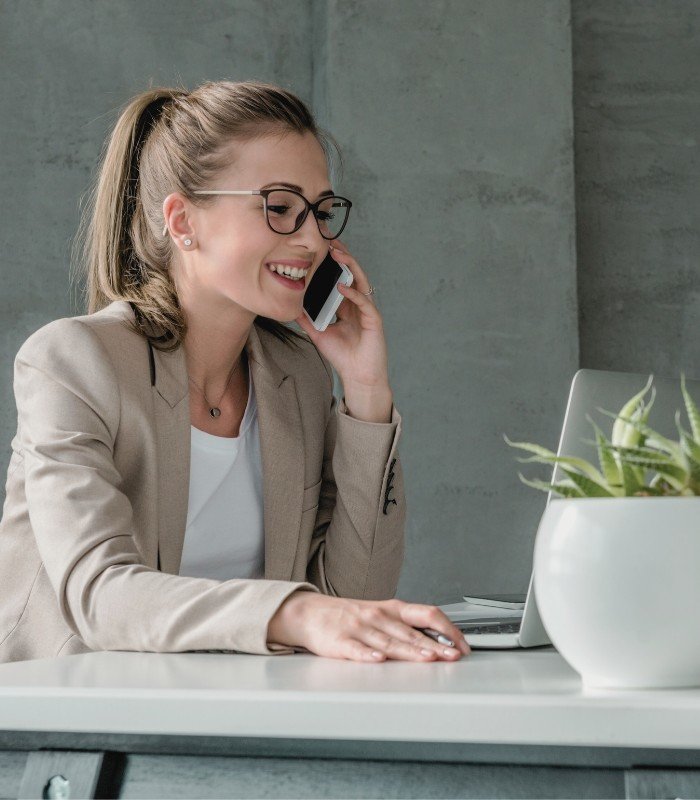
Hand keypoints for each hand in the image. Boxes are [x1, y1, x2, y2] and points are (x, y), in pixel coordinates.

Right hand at [267, 593, 471, 661]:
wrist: (309, 613)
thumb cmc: (350, 616)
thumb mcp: (382, 614)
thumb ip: (407, 627)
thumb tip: (439, 640)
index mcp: (392, 609)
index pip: (426, 614)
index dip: (446, 628)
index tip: (461, 643)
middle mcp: (378, 616)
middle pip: (411, 632)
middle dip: (435, 645)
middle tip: (454, 656)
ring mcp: (359, 628)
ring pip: (389, 641)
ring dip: (410, 650)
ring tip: (428, 658)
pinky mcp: (340, 641)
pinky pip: (356, 649)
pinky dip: (368, 654)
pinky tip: (379, 659)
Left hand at [295, 239, 388, 389]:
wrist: (359, 377)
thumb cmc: (342, 356)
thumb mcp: (318, 333)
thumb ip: (307, 318)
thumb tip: (291, 305)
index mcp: (347, 305)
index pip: (341, 277)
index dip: (333, 262)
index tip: (321, 247)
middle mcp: (359, 304)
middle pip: (352, 273)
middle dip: (342, 256)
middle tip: (330, 240)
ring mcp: (368, 310)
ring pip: (360, 281)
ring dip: (350, 266)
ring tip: (337, 253)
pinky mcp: (374, 320)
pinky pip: (364, 302)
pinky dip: (353, 293)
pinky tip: (342, 286)